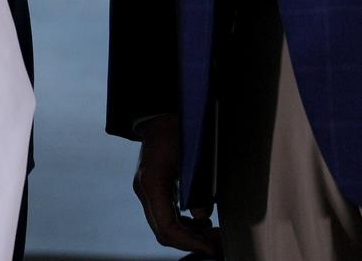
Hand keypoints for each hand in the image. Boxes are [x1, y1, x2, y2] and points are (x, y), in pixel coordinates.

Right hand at [131, 113, 220, 255]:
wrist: (162, 115)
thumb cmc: (179, 129)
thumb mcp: (193, 156)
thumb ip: (198, 187)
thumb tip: (203, 217)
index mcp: (152, 182)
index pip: (167, 227)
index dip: (189, 242)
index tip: (210, 247)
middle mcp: (144, 190)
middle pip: (163, 231)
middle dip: (191, 243)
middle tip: (217, 244)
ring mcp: (146, 191)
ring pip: (164, 227)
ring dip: (188, 236)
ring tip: (213, 235)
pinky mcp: (152, 190)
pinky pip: (165, 216)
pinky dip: (183, 225)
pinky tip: (202, 223)